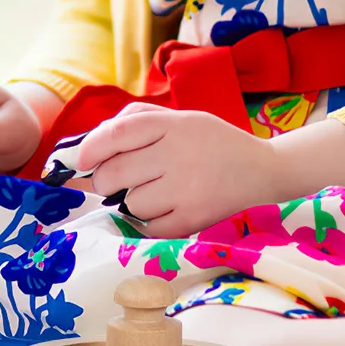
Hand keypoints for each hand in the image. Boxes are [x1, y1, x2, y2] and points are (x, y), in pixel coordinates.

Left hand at [76, 105, 281, 237]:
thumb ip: (135, 121)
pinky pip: (149, 227)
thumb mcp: (178, 118)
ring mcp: (187, 189)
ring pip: (130, 203)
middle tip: (113, 181)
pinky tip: (164, 209)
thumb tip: (90, 143)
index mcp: (171, 124)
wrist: (262, 169)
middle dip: (103, 181)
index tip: (82, 160)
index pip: (117, 134)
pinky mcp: (195, 218)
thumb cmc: (210, 141)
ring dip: (131, 201)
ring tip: (152, 192)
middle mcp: (178, 155)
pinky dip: (149, 222)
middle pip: (114, 174)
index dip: (90, 148)